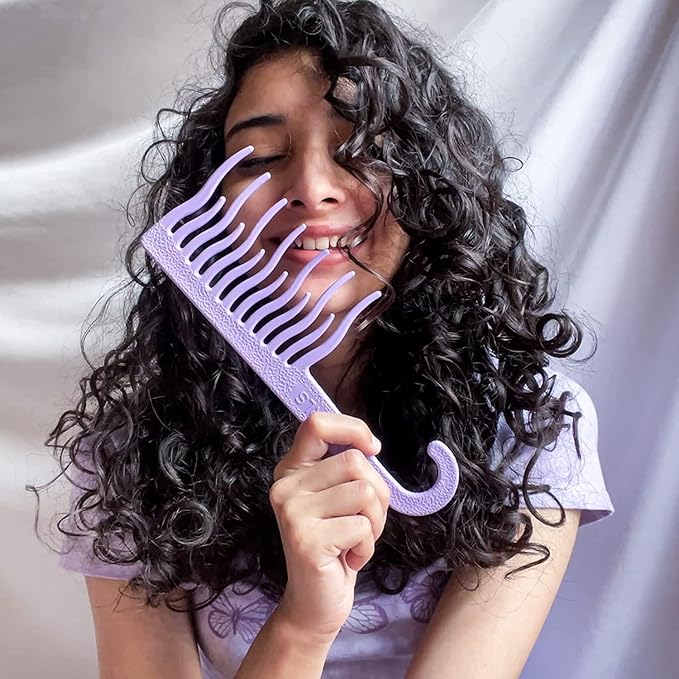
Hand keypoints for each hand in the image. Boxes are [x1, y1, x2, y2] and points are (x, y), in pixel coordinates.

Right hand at [269, 412, 389, 640]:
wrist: (315, 601)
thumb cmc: (336, 544)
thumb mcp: (338, 499)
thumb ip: (346, 470)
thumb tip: (371, 448)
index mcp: (292, 469)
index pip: (316, 424)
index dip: (352, 428)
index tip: (372, 449)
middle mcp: (285, 486)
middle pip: (355, 461)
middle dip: (377, 493)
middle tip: (365, 521)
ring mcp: (291, 512)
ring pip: (364, 492)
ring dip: (375, 521)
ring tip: (357, 539)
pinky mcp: (304, 539)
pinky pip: (361, 526)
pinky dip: (368, 546)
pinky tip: (349, 558)